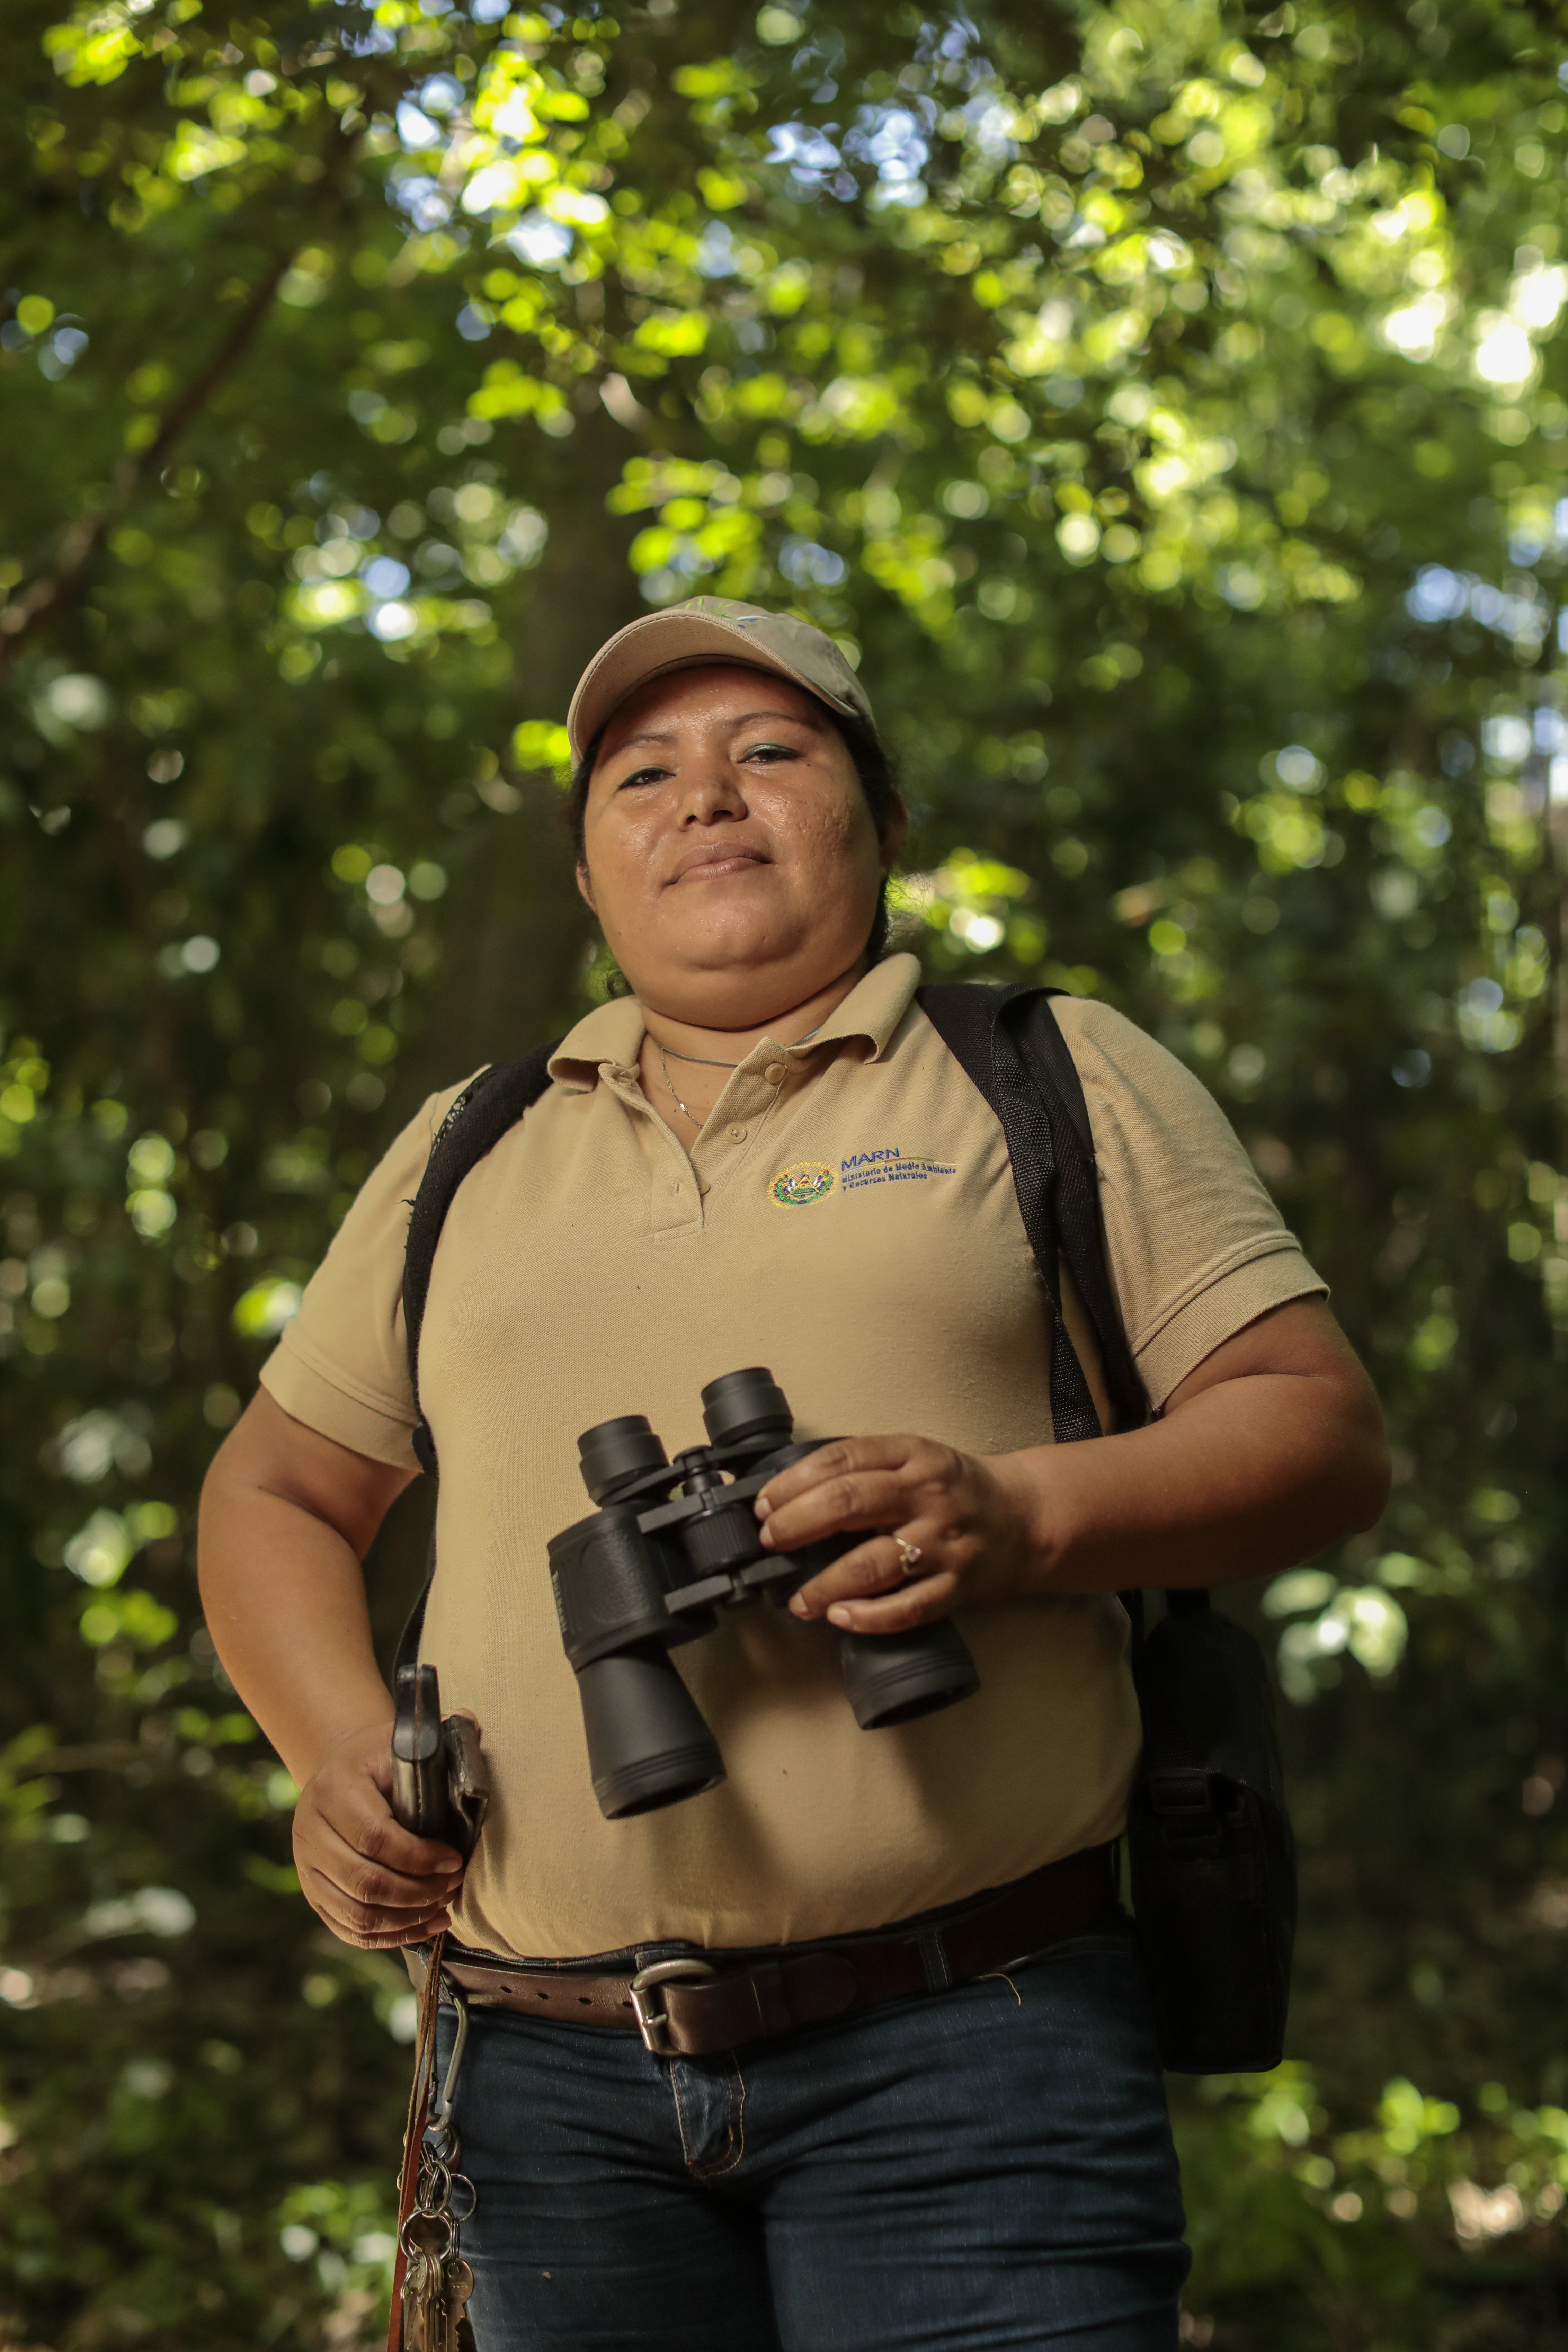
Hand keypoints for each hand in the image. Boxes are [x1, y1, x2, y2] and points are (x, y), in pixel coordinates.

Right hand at [292, 1717, 468, 1949]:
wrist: (339, 1770)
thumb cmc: (381, 1757)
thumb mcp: (403, 1740)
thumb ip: (439, 1733)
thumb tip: (470, 1721)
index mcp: (333, 1788)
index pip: (374, 1837)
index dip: (419, 1857)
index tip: (455, 1860)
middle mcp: (310, 1830)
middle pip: (364, 1882)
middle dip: (417, 1892)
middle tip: (453, 1886)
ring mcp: (307, 1866)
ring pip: (355, 1913)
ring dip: (406, 1919)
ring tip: (443, 1907)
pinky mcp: (313, 1892)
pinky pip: (349, 1929)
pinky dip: (390, 1936)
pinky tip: (426, 1926)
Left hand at [755, 1436, 1036, 1632]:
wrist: (1026, 1519)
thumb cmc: (956, 1489)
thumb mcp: (915, 1458)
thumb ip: (864, 1468)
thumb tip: (790, 1493)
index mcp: (914, 1455)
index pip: (841, 1460)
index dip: (794, 1482)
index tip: (765, 1503)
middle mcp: (928, 1495)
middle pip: (850, 1504)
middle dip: (797, 1524)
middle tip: (770, 1541)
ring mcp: (944, 1542)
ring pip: (873, 1563)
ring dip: (825, 1585)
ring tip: (798, 1599)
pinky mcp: (958, 1585)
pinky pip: (908, 1608)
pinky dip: (869, 1617)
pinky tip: (841, 1618)